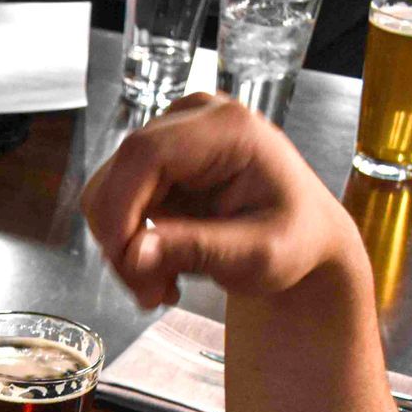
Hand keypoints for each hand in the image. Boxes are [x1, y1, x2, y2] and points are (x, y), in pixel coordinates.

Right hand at [81, 94, 361, 308]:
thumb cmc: (295, 240)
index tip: (125, 262)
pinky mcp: (157, 158)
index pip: (144, 153)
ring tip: (160, 285)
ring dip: (122, 247)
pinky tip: (159, 265)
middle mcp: (194, 118)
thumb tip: (133, 254)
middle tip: (150, 293)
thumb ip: (198, 250)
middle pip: (119, 172)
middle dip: (121, 240)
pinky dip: (127, 242)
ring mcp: (172, 134)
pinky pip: (115, 201)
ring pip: (108, 191)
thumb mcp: (258, 255)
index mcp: (229, 128)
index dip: (120, 208)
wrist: (303, 237)